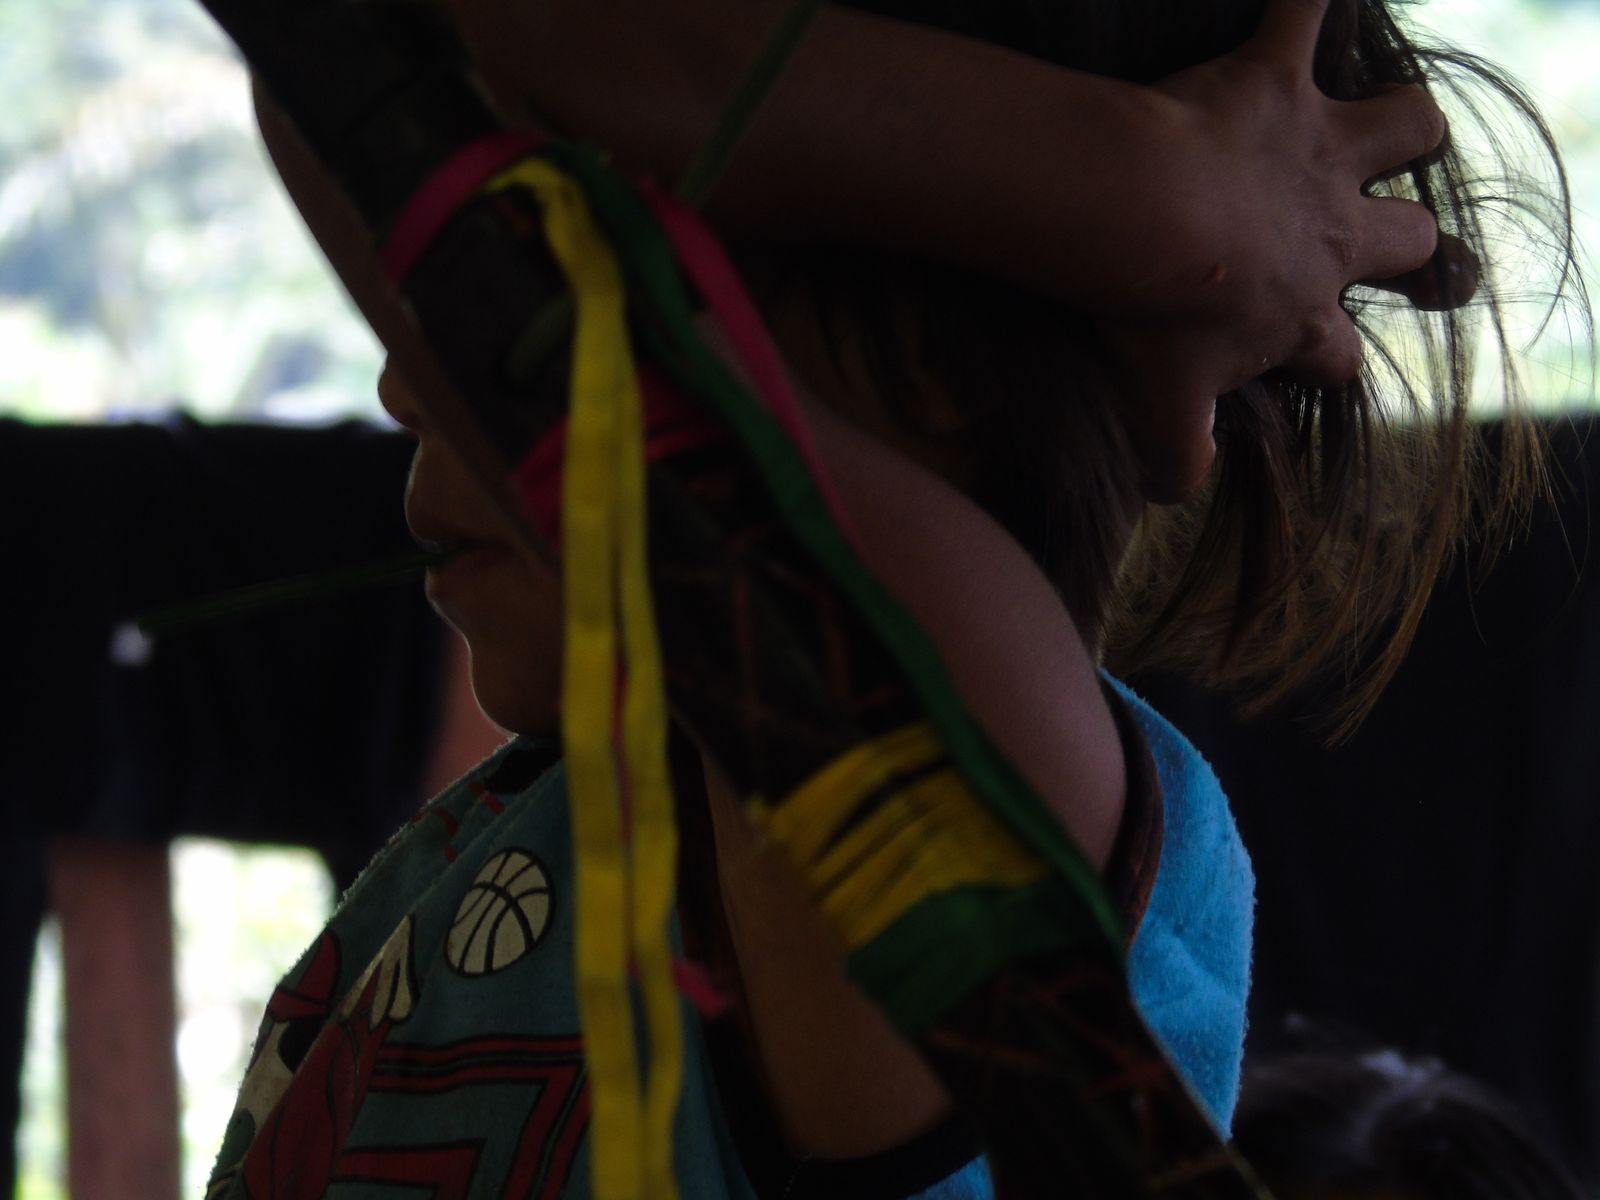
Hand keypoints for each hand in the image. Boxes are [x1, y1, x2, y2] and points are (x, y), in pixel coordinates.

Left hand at [1098, 0, 1469, 500]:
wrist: (1137, 215)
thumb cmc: (1150, 315)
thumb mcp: (1159, 408)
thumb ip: (1176, 457)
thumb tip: (1175, 492)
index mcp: (1301, 312)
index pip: (1340, 354)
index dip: (1332, 360)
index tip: (1317, 360)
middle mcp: (1331, 230)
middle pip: (1406, 234)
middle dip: (1409, 240)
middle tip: (1398, 240)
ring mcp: (1313, 150)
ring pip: (1403, 125)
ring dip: (1400, 123)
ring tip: (1384, 124)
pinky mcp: (1274, 79)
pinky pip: (1303, 10)